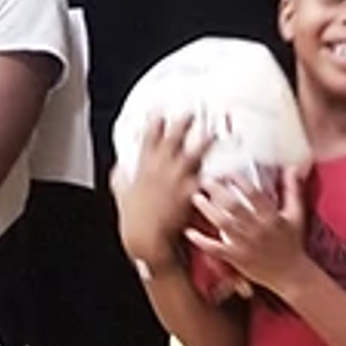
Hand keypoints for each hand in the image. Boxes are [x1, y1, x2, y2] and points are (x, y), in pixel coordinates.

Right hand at [113, 116, 205, 273]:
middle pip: (173, 138)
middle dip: (182, 122)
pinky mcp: (189, 191)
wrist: (145, 237)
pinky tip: (226, 167)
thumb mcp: (121, 192)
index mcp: (144, 165)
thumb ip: (121, 177)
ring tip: (214, 131)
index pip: (149, 137)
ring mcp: (175, 178)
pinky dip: (215, 172)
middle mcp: (160, 167)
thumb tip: (120, 168)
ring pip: (193, 153)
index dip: (155, 121)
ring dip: (204, 140)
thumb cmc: (133, 217)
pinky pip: (205, 178)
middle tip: (192, 110)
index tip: (160, 109)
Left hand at [187, 166, 312, 294]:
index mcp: (271, 217)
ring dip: (208, 210)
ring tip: (196, 197)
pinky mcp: (237, 258)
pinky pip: (216, 249)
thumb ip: (292, 190)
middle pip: (234, 207)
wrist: (291, 275)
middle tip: (205, 180)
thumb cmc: (293, 242)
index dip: (240, 181)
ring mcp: (246, 245)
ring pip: (223, 225)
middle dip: (218, 192)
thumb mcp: (296, 215)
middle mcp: (258, 230)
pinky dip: (201, 241)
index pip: (254, 195)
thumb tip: (292, 168)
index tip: (228, 171)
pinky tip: (189, 231)